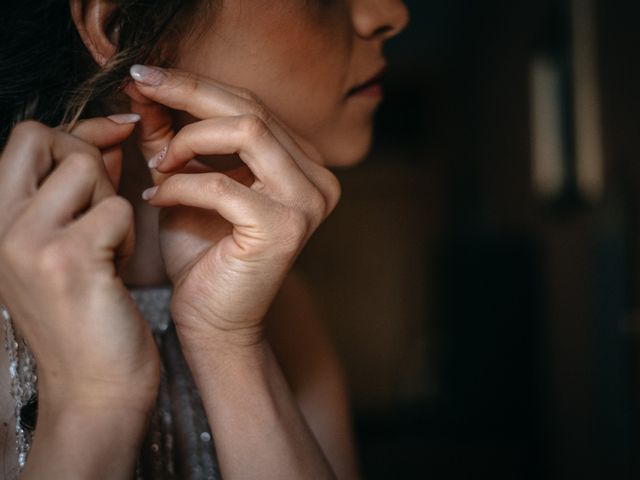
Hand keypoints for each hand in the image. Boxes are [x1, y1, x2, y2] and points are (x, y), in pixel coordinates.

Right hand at [0, 118, 159, 407]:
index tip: (118, 132)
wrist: (93, 387)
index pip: (27, 137)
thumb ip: (81, 187)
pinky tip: (116, 268)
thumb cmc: (86, 312)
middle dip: (88, 155)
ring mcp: (26, 241)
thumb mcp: (67, 242)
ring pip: (85, 168)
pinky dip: (128, 235)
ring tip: (109, 246)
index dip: (80, 131)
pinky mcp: (67, 259)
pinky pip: (117, 209)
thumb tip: (110, 133)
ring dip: (111, 202)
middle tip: (103, 205)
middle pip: (43, 136)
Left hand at [128, 65, 340, 347]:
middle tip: (141, 86)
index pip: (252, 105)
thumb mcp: (184, 182)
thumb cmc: (202, 255)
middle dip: (188, 92)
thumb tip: (147, 87)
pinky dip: (181, 185)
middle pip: (253, 109)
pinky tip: (156, 197)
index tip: (147, 75)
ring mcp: (307, 202)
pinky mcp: (284, 228)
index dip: (196, 84)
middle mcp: (316, 178)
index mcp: (301, 164)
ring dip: (189, 141)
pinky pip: (223, 185)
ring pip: (248, 131)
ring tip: (158, 163)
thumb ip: (172, 136)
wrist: (213, 321)